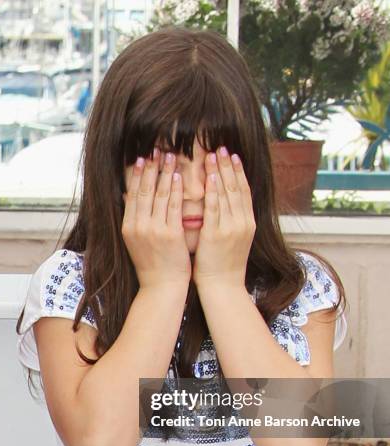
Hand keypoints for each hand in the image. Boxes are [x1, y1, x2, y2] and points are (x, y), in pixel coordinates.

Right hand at [122, 147, 190, 289]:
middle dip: (150, 167)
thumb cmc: (153, 265)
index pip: (132, 194)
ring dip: (164, 172)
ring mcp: (153, 230)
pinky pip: (173, 207)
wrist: (161, 287)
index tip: (142, 157)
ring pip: (158, 194)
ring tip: (170, 155)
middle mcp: (137, 226)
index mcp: (127, 226)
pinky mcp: (169, 235)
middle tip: (156, 148)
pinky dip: (175, 190)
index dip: (137, 174)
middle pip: (143, 189)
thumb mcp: (137, 241)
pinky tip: (179, 176)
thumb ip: (136, 220)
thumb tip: (131, 198)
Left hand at [192, 146, 255, 288]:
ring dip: (219, 172)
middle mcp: (243, 222)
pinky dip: (212, 191)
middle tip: (221, 147)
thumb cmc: (224, 265)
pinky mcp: (217, 234)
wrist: (223, 287)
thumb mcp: (235, 240)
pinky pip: (214, 208)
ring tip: (212, 155)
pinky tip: (207, 177)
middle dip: (229, 166)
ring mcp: (231, 228)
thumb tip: (227, 204)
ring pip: (226, 194)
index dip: (238, 171)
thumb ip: (233, 221)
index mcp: (248, 223)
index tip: (232, 155)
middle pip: (237, 187)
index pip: (244, 191)